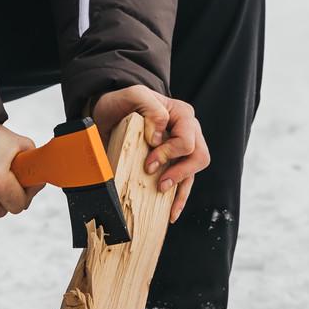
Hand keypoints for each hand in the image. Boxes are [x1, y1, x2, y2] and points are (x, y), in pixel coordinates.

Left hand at [90, 85, 209, 222]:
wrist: (109, 112)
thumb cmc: (122, 103)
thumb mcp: (133, 95)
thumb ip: (150, 107)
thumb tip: (159, 136)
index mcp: (182, 114)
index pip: (186, 140)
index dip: (168, 154)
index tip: (148, 164)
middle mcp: (189, 131)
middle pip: (199, 156)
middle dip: (179, 172)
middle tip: (158, 182)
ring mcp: (183, 149)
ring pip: (195, 172)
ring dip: (180, 188)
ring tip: (162, 195)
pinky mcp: (174, 163)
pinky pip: (185, 183)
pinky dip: (179, 199)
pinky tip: (171, 213)